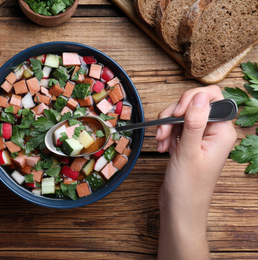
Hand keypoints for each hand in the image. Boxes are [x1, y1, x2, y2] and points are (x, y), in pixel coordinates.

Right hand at [156, 85, 236, 259]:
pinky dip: (166, 134)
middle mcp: (214, 132)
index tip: (177, 112)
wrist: (180, 208)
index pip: (212, 98)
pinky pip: (176, 127)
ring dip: (167, 126)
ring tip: (161, 143)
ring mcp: (201, 137)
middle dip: (174, 115)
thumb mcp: (188, 152)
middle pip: (193, 105)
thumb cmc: (188, 187)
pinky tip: (163, 148)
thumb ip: (194, 122)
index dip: (192, 100)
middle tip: (163, 131)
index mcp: (222, 132)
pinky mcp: (189, 143)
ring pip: (182, 115)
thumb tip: (199, 96)